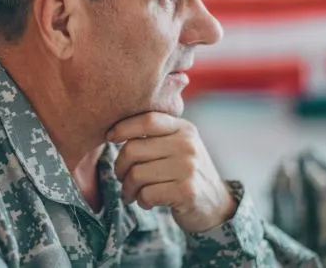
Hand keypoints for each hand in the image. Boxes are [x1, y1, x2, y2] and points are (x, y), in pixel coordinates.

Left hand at [107, 112, 236, 232]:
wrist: (216, 206)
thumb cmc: (185, 174)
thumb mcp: (178, 146)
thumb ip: (155, 135)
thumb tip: (113, 129)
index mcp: (184, 128)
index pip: (147, 120)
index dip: (122, 127)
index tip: (110, 137)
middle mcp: (188, 145)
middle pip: (133, 149)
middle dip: (120, 168)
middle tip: (122, 178)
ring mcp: (189, 168)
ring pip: (136, 174)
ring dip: (128, 188)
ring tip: (132, 193)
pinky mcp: (187, 191)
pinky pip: (147, 193)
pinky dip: (141, 200)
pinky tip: (147, 202)